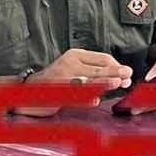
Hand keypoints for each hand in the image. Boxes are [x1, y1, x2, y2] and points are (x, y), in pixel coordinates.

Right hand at [14, 48, 132, 114]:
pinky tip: (95, 101)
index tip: (126, 72)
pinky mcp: (56, 93)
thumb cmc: (55, 80)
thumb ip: (92, 70)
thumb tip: (118, 75)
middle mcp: (69, 63)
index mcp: (75, 55)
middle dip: (115, 72)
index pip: (102, 58)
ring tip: (118, 83)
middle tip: (128, 76)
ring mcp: (62, 78)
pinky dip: (86, 99)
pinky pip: (75, 96)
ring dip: (105, 83)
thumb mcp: (72, 67)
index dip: (117, 65)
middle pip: (98, 68)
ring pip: (88, 81)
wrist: (27, 90)